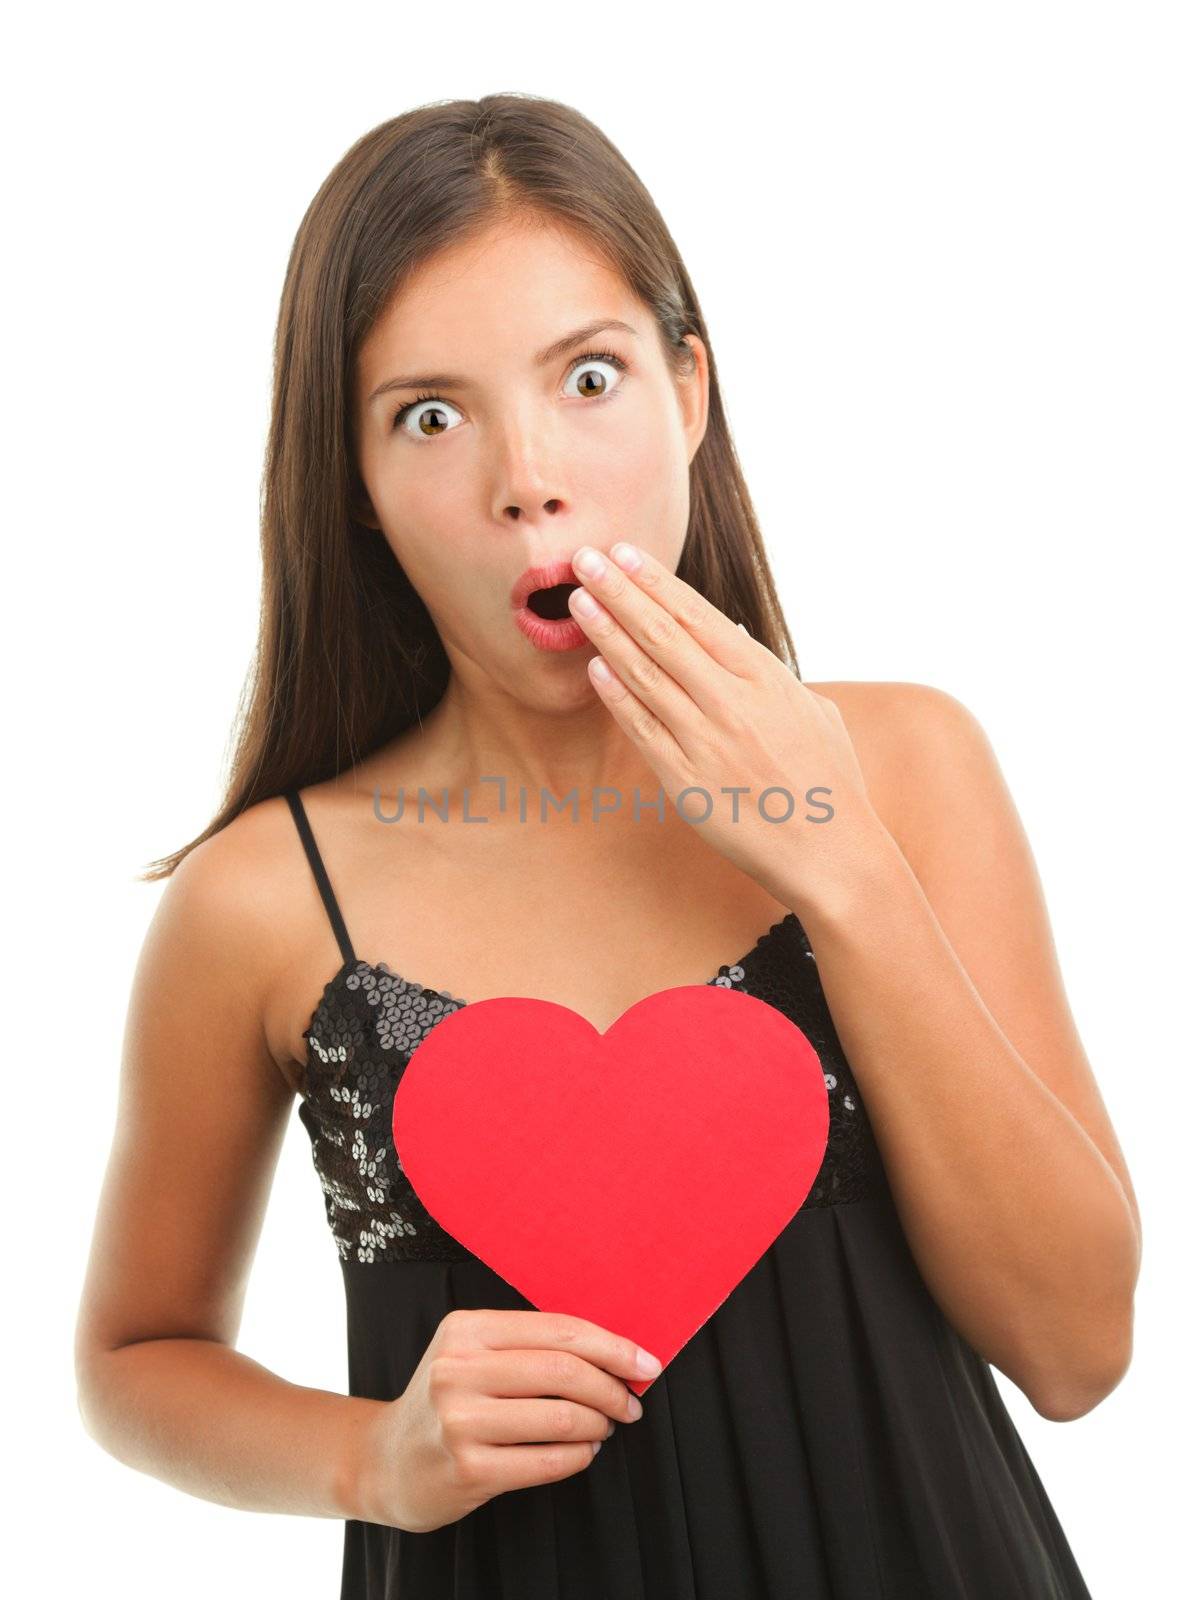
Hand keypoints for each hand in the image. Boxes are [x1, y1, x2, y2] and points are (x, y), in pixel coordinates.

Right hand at [350, 1308, 656, 1532]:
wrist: (388, 1461)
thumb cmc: (447, 1402)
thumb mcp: (472, 1355)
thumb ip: (529, 1346)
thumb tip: (614, 1352)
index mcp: (466, 1329)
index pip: (558, 1329)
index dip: (612, 1346)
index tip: (646, 1363)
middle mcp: (457, 1369)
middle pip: (564, 1370)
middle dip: (612, 1388)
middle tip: (631, 1404)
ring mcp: (459, 1420)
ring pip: (562, 1417)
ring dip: (599, 1424)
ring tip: (604, 1427)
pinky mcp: (467, 1468)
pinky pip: (548, 1461)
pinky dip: (580, 1457)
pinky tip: (584, 1452)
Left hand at [566, 541, 887, 913]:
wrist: (831, 852)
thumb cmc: (829, 782)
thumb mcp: (815, 712)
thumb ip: (772, 679)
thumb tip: (738, 647)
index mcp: (766, 678)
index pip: (699, 616)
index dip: (656, 582)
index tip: (624, 553)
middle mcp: (732, 701)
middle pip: (663, 634)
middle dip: (619, 592)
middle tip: (583, 560)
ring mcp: (705, 740)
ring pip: (644, 675)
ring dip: (607, 634)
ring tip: (578, 603)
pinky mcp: (684, 779)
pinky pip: (641, 728)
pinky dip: (616, 695)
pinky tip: (594, 668)